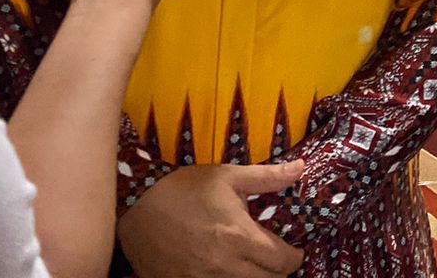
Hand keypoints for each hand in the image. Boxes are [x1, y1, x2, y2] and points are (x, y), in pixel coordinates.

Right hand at [118, 160, 305, 277]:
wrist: (135, 205)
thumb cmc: (184, 188)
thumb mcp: (228, 176)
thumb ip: (268, 177)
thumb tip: (301, 168)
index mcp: (240, 237)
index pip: (283, 262)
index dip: (293, 257)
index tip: (292, 251)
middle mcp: (225, 266)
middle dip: (277, 272)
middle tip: (273, 260)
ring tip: (252, 266)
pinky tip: (225, 272)